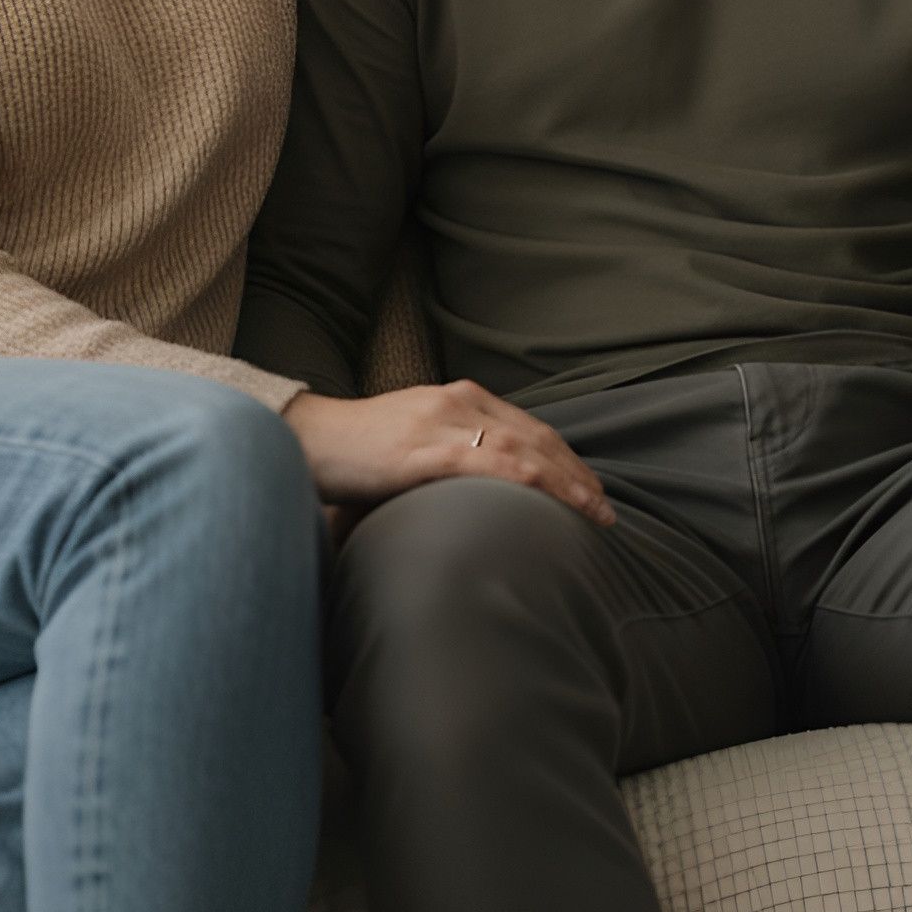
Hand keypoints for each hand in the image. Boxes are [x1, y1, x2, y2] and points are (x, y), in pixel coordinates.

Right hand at [285, 380, 615, 527]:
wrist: (305, 440)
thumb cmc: (352, 453)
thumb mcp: (409, 447)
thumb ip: (444, 458)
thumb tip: (472, 499)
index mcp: (456, 398)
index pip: (526, 428)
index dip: (564, 458)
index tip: (589, 488)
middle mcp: (458, 401)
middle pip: (536, 436)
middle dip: (576, 472)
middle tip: (605, 508)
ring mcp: (444, 422)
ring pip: (526, 449)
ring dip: (569, 482)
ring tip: (596, 513)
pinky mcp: (428, 448)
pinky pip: (495, 465)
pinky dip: (535, 483)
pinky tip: (558, 503)